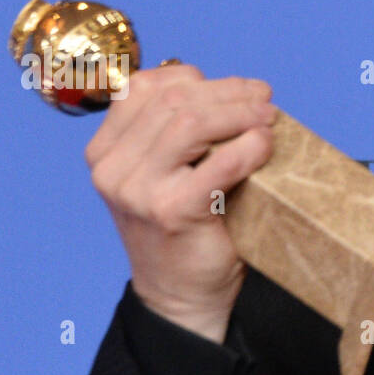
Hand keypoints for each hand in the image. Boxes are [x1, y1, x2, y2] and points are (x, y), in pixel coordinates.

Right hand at [84, 64, 276, 341]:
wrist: (181, 295)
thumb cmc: (184, 228)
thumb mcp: (166, 173)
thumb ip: (175, 133)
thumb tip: (231, 89)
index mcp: (105, 151)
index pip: (144, 88)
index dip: (195, 78)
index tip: (238, 88)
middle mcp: (112, 168)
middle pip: (172, 101)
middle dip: (227, 92)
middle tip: (264, 99)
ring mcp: (137, 190)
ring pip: (191, 122)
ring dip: (240, 113)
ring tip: (269, 118)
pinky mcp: (171, 211)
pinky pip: (217, 164)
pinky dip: (247, 147)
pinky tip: (264, 145)